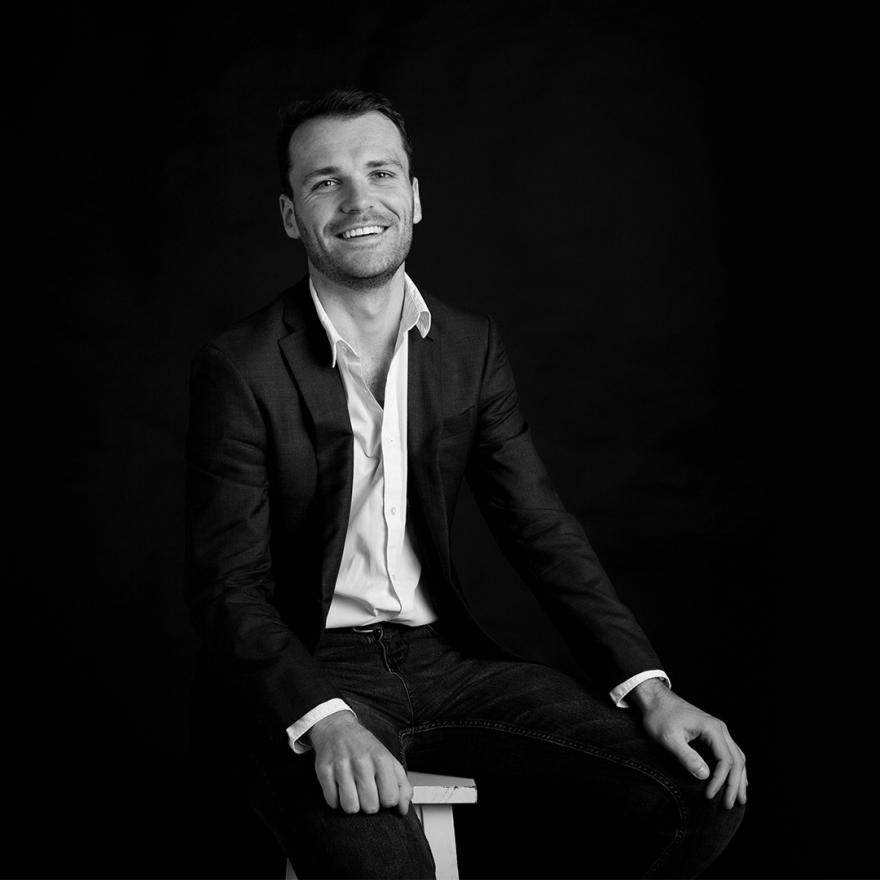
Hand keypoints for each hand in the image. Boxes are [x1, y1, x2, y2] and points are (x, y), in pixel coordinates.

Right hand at [308, 710, 412, 815]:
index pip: (390, 799)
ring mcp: (341, 766)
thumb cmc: (365, 748)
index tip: (382, 793)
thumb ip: (402, 786)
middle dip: (369, 804)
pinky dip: (336, 800)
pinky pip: (332, 802)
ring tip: (353, 791)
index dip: (387, 801)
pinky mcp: (324, 770)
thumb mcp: (389, 760)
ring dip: (352, 804)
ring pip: (350, 808)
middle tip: (366, 791)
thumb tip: (403, 810)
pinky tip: (340, 787)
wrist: (338, 728)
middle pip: (370, 807)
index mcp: (381, 759)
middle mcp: (362, 762)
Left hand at [629, 680, 746, 809]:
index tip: (710, 795)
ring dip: (739, 778)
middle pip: (737, 760)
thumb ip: (687, 756)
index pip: (725, 760)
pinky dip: (734, 769)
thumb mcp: (669, 738)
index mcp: (712, 729)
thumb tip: (705, 776)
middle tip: (731, 804)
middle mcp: (720, 729)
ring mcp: (718, 730)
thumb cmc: (660, 716)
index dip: (720, 781)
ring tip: (739, 798)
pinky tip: (734, 780)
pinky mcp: (712, 733)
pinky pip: (729, 753)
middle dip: (735, 784)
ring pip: (737, 757)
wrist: (655, 699)